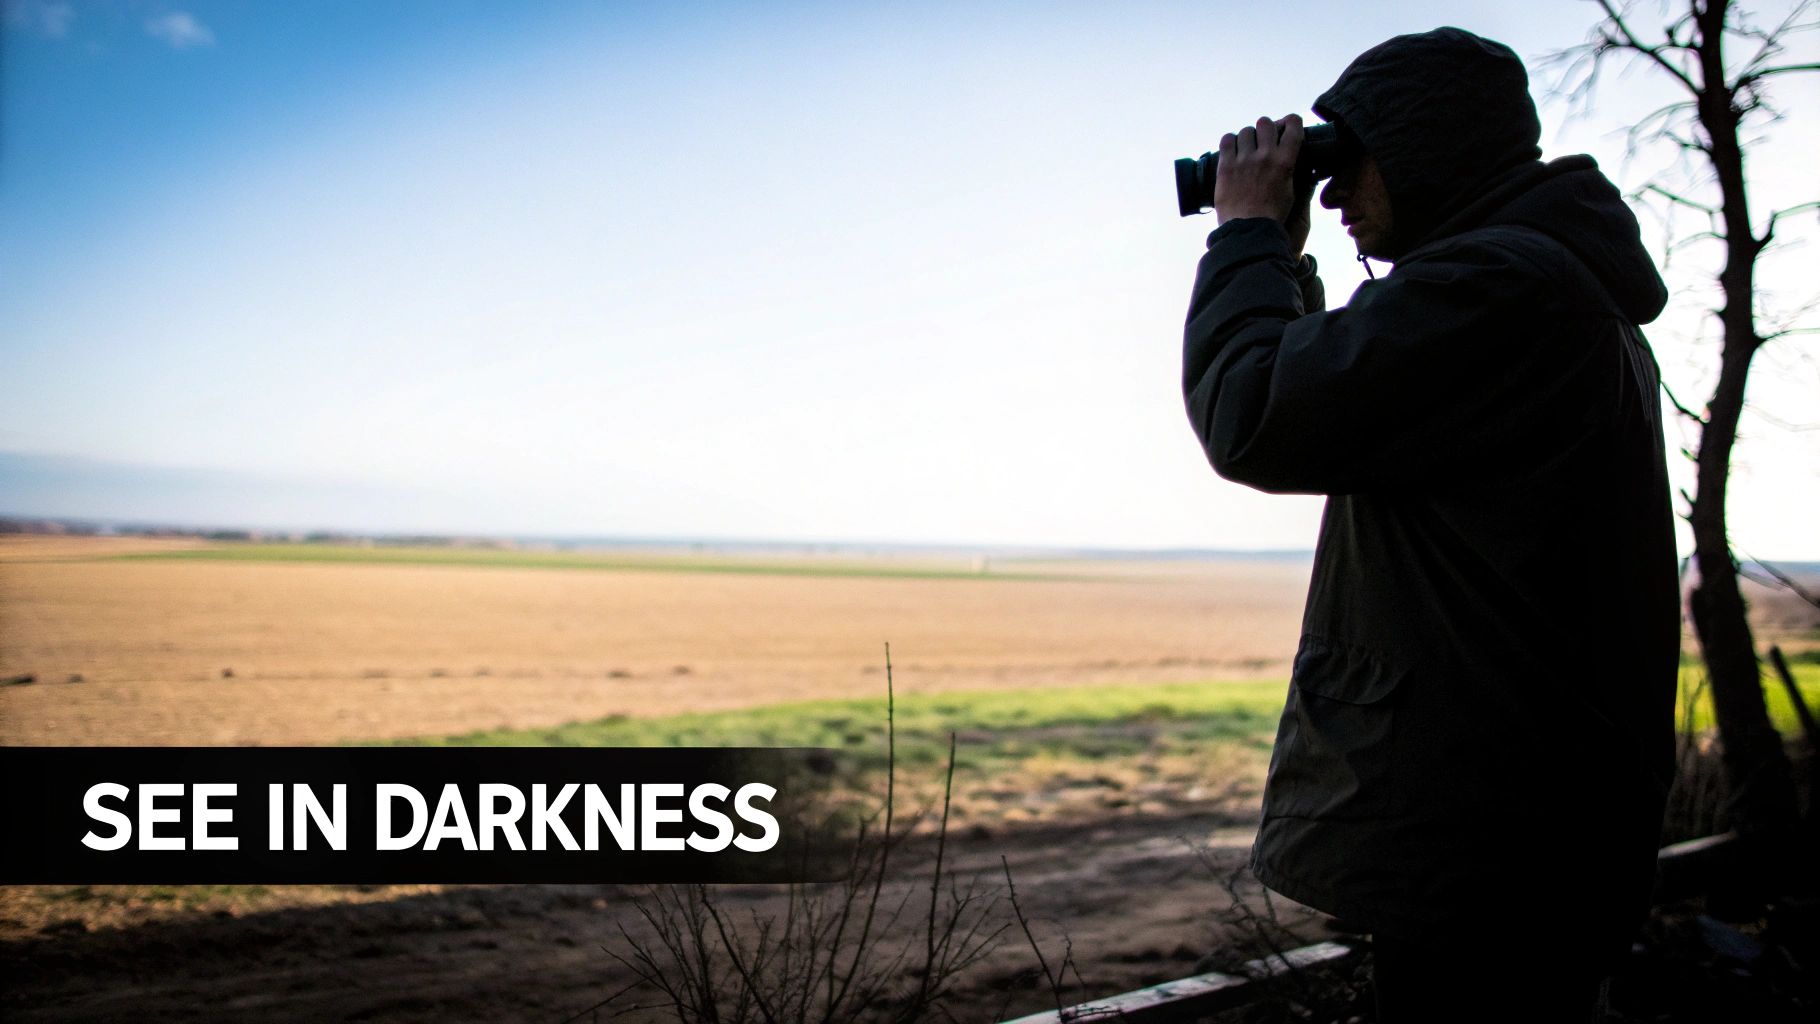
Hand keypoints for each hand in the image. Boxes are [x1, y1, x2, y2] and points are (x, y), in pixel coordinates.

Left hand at [1214, 114, 1308, 256]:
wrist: (1248, 229)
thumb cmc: (1272, 214)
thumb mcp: (1290, 190)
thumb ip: (1291, 170)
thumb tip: (1292, 158)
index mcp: (1285, 161)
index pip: (1293, 125)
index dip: (1290, 121)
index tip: (1287, 125)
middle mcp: (1265, 155)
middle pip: (1265, 122)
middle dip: (1266, 129)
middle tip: (1263, 140)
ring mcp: (1244, 159)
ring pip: (1245, 130)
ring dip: (1247, 137)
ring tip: (1246, 149)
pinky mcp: (1226, 166)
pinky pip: (1227, 139)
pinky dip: (1230, 142)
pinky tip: (1232, 150)